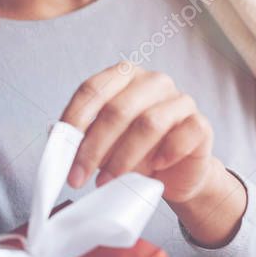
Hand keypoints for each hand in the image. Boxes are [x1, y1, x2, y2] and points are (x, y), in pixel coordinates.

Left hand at [59, 64, 214, 202]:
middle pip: (117, 109)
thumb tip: (55, 140)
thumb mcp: (103, 143)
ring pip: (148, 124)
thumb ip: (80, 137)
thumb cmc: (135, 154)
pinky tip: (154, 169)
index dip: (74, 121)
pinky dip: (165, 155)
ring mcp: (180, 100)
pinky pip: (183, 135)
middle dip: (93, 148)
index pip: (92, 89)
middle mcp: (153, 82)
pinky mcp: (199, 124)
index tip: (61, 152)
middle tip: (79, 177)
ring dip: (123, 158)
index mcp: (124, 76)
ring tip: (109, 180)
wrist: (175, 175)